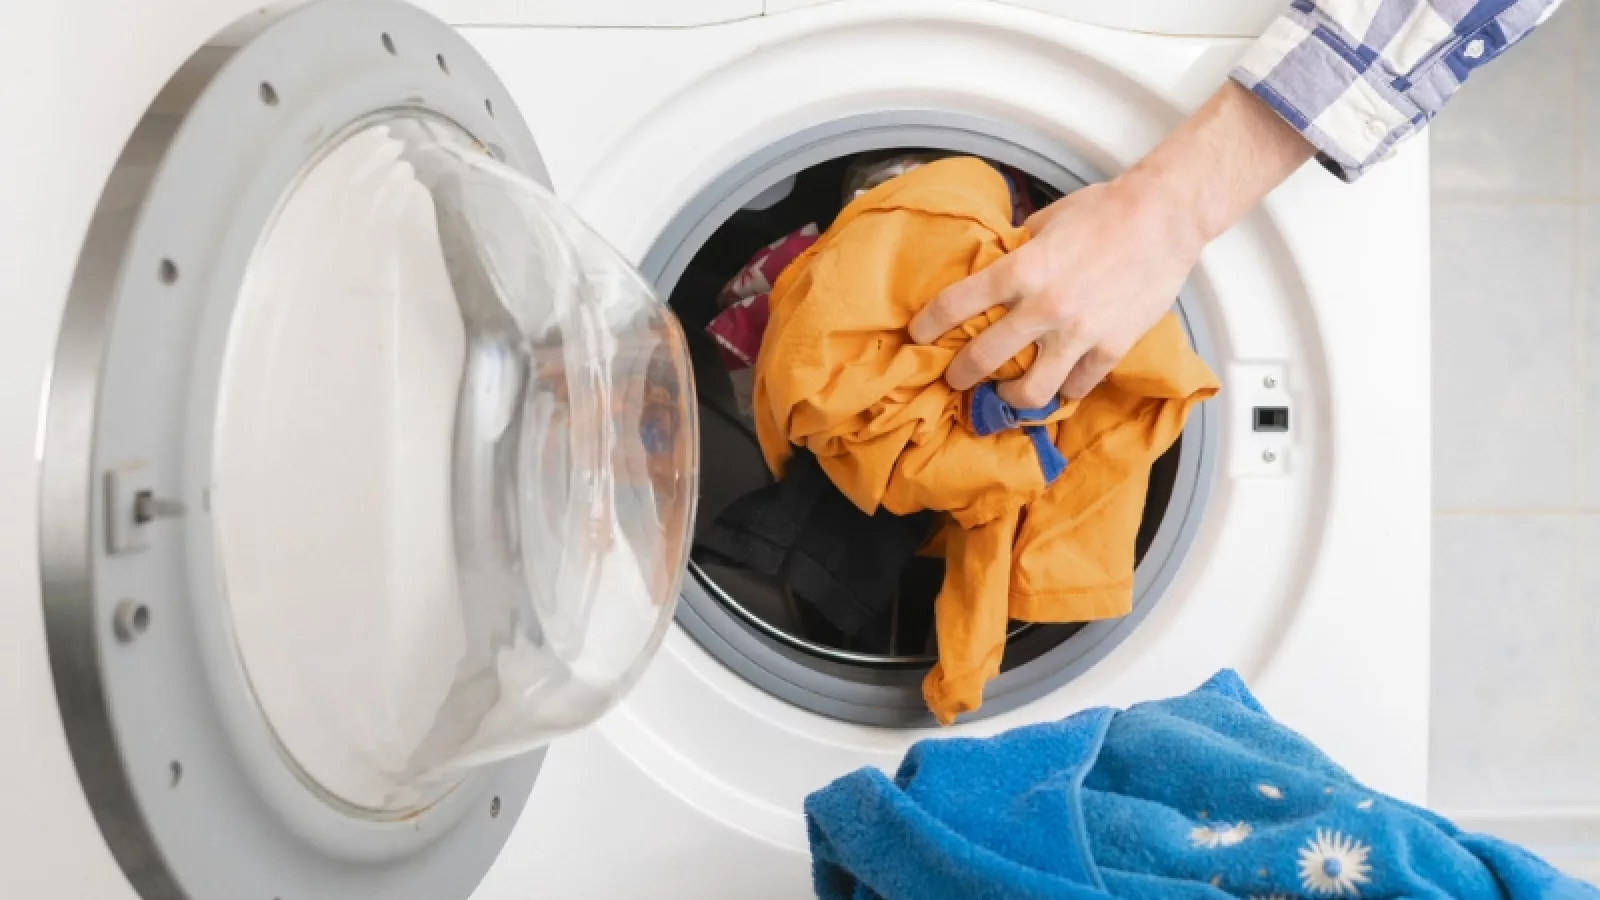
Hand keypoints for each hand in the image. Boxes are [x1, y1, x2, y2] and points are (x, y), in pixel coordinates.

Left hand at [908, 81, 1314, 404]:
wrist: (1165, 216)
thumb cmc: (1106, 210)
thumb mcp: (1045, 221)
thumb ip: (1016, 250)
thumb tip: (992, 264)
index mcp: (1021, 269)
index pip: (955, 305)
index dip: (928, 325)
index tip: (919, 336)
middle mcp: (1044, 307)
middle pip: (982, 360)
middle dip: (959, 376)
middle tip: (955, 379)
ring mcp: (1079, 334)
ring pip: (1031, 392)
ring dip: (1011, 397)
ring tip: (1007, 392)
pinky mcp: (1111, 348)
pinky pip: (1078, 386)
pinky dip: (1065, 388)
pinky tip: (1059, 383)